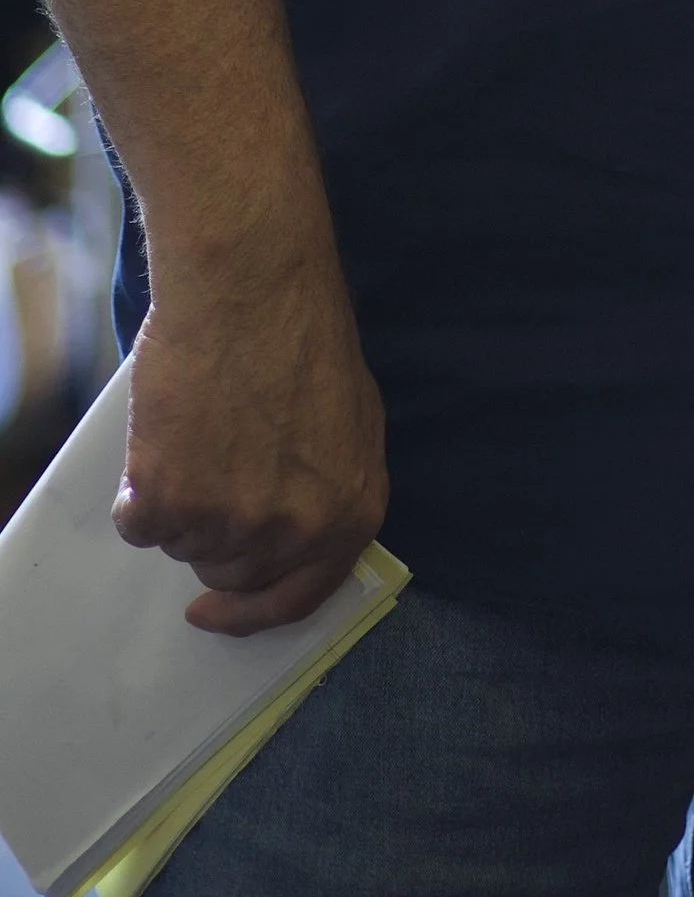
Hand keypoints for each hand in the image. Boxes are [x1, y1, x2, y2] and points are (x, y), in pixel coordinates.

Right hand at [117, 260, 386, 632]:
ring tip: (200, 430)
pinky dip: (140, 489)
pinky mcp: (171, 503)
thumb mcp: (352, 420)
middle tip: (215, 465)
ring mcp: (231, 522)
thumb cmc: (303, 334)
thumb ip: (329, 488)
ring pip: (183, 544)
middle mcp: (294, 532)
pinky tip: (165, 434)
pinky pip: (139, 523)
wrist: (250, 285)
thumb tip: (298, 531)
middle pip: (232, 570)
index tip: (212, 609)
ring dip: (181, 502)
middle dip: (218, 531)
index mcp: (350, 513)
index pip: (297, 598)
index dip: (251, 611)